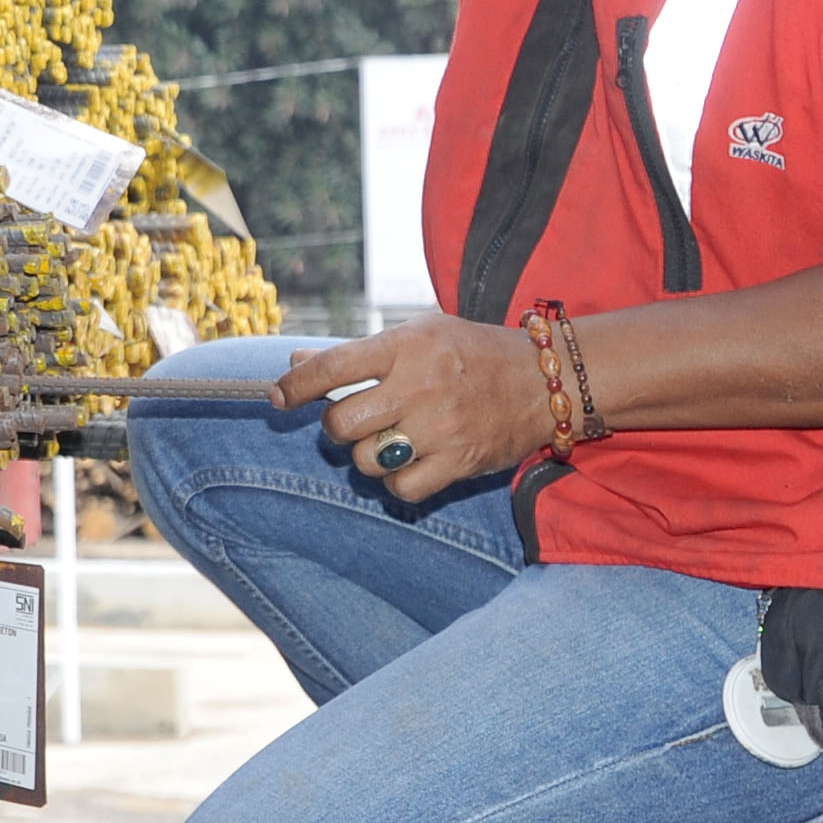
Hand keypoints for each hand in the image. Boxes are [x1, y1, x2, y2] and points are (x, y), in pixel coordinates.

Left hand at [271, 314, 553, 501]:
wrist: (544, 380)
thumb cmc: (472, 353)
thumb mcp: (419, 334)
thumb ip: (359, 353)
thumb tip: (295, 363)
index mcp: (406, 346)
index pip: (332, 367)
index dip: (295, 385)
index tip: (277, 397)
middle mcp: (419, 386)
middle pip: (341, 423)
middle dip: (337, 426)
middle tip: (354, 421)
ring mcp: (439, 428)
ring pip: (366, 460)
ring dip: (367, 455)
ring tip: (389, 440)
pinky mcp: (458, 462)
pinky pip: (400, 487)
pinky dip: (397, 481)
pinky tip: (409, 463)